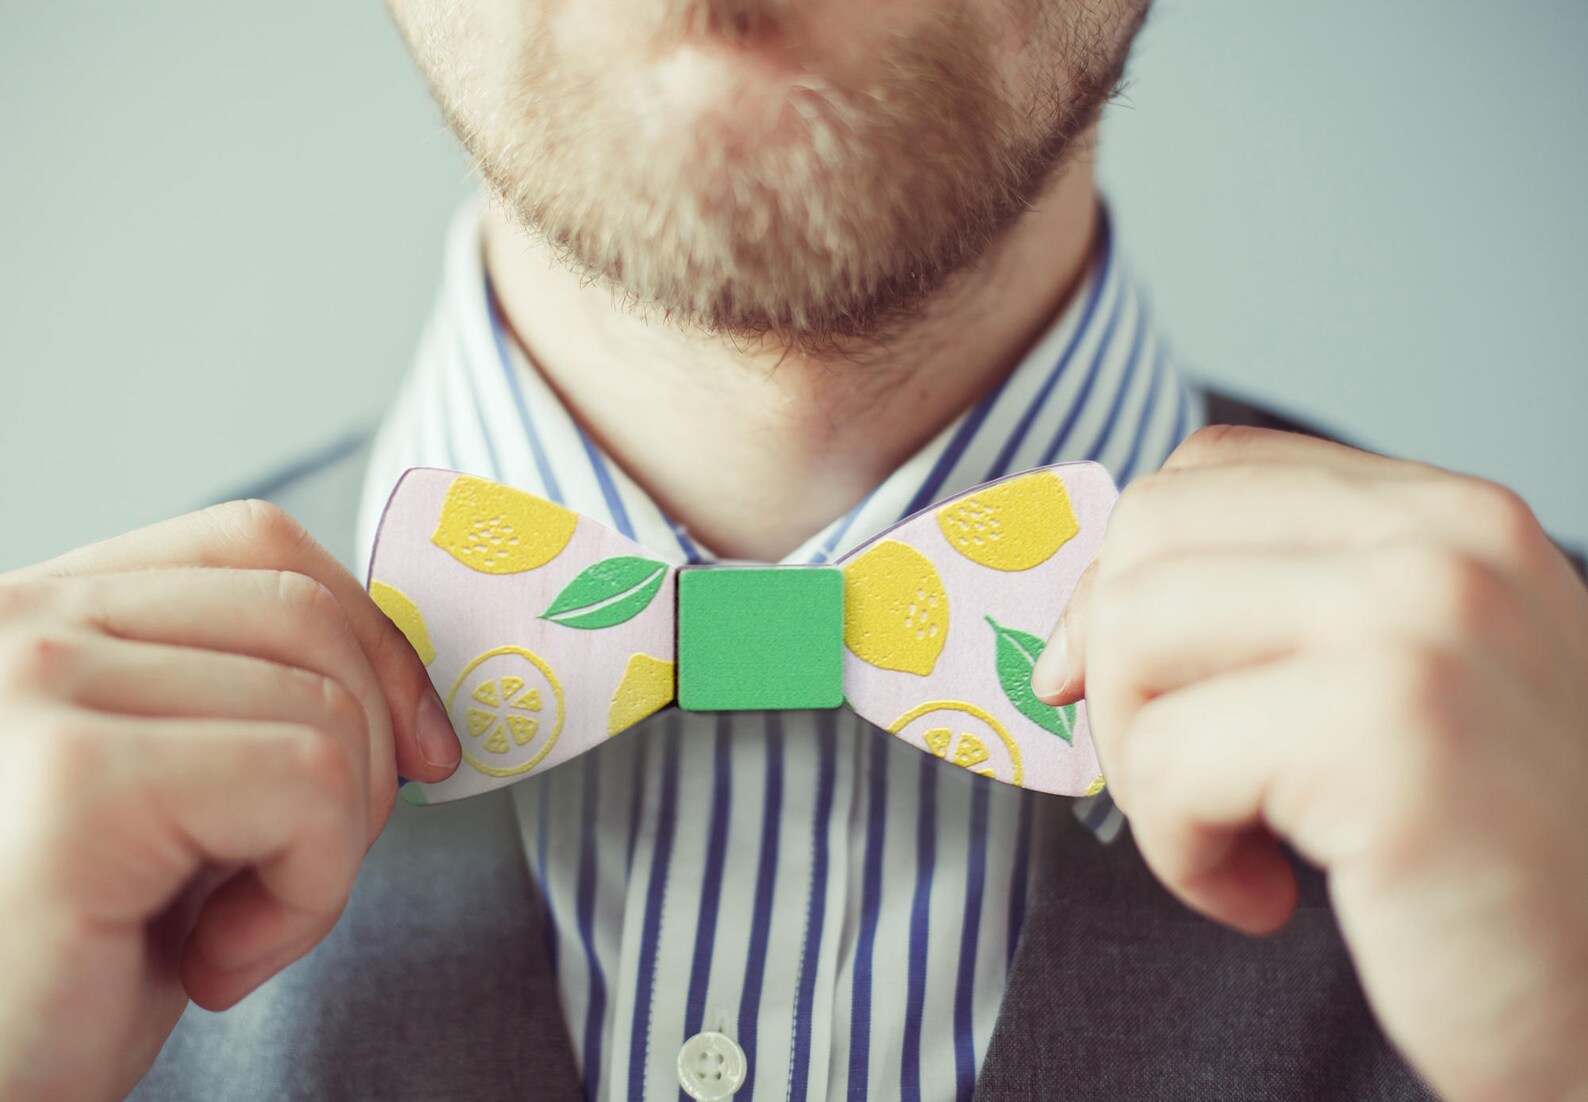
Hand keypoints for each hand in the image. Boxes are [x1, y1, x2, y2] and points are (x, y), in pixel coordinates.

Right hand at [0, 501, 459, 1101]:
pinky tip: (214, 961)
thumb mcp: (172, 804)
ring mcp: (38, 685)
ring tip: (227, 932)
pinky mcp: (77, 780)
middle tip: (300, 870)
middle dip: (367, 755)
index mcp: (45, 616)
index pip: (257, 545)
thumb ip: (245, 712)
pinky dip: (308, 892)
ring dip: (328, 851)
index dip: (369, 636)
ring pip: (325, 709)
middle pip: (306, 615)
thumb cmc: (59, 973)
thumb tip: (409, 694)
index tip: (420, 742)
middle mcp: (21, 622)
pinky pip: (309, 785)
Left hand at [1035, 426, 1587, 1101]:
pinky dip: (1179, 852)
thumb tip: (1076, 629)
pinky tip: (1262, 897)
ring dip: (1141, 766)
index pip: (1207, 470)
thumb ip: (1271, 615)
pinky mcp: (1387, 733)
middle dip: (1119, 670)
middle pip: (1150, 532)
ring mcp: (1420, 624)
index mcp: (1448, 515)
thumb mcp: (1394, 688)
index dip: (1123, 576)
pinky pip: (1168, 760)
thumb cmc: (1489, 860)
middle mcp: (1445, 541)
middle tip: (1180, 781)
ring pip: (1134, 632)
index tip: (1113, 679)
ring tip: (1229, 840)